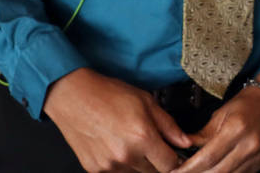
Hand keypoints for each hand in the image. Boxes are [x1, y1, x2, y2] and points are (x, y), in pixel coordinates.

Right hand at [43, 67, 189, 172]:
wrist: (74, 97)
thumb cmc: (108, 94)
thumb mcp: (146, 101)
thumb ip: (168, 125)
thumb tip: (185, 141)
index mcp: (142, 137)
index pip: (170, 165)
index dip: (175, 159)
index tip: (174, 153)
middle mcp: (126, 155)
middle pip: (154, 172)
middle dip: (157, 160)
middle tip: (152, 143)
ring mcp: (109, 165)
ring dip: (139, 163)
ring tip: (131, 142)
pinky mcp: (95, 170)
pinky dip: (122, 165)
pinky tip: (117, 146)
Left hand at [173, 71, 259, 172]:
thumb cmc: (246, 103)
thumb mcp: (221, 113)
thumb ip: (202, 134)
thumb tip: (181, 148)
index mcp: (236, 129)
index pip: (207, 157)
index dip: (188, 168)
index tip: (173, 172)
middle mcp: (248, 146)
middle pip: (216, 172)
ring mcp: (256, 157)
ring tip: (195, 172)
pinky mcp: (259, 164)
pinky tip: (212, 171)